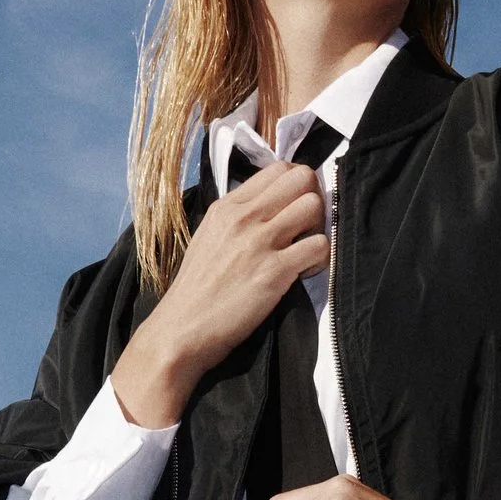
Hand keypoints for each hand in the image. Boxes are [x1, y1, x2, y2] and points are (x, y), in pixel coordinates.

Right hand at [110, 162, 324, 429]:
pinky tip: (303, 273)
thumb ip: (237, 218)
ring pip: (314, 206)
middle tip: (304, 229)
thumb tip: (268, 208)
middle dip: (312, 201)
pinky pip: (319, 247)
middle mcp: (243, 216)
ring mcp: (259, 242)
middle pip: (303, 178)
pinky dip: (319, 260)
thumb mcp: (209, 238)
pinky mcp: (274, 271)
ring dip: (318, 228)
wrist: (181, 330)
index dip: (296, 186)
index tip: (293, 210)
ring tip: (303, 252)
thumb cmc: (196, 290)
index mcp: (227, 206)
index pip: (279, 168)